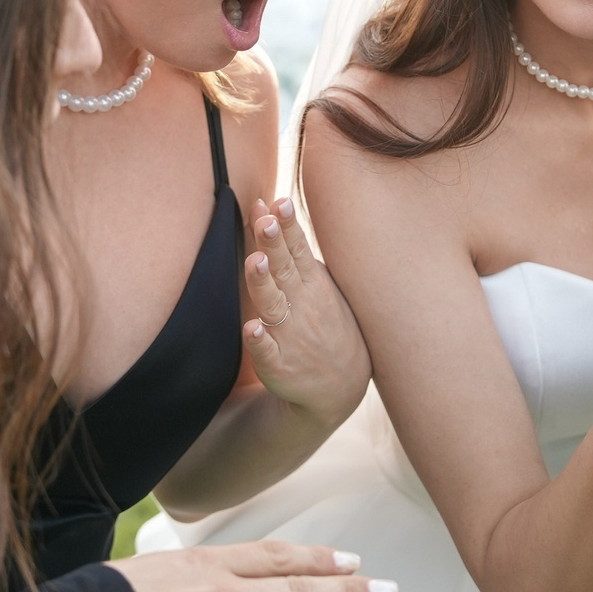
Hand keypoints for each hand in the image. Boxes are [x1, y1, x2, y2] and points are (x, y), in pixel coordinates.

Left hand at [241, 197, 370, 427]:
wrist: (341, 388)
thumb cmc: (327, 328)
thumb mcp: (321, 285)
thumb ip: (295, 251)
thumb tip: (272, 211)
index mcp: (312, 285)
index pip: (297, 249)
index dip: (287, 226)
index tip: (277, 202)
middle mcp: (302, 306)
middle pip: (284, 270)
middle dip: (273, 245)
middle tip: (265, 221)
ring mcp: (290, 335)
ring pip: (273, 305)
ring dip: (263, 284)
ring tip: (254, 262)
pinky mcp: (278, 365)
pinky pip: (267, 351)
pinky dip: (259, 341)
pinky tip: (251, 329)